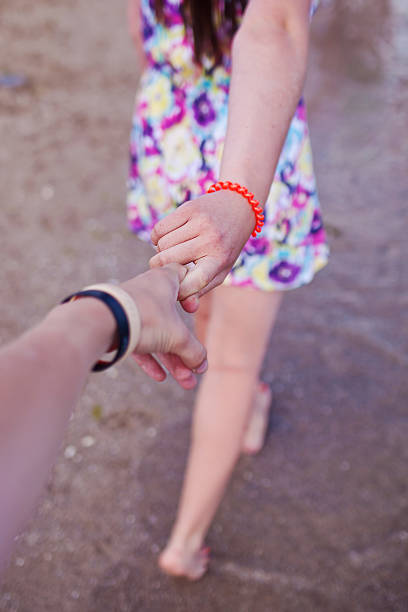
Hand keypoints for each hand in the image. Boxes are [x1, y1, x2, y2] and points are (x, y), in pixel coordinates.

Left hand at [120, 264, 206, 388]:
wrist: (101, 322)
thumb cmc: (145, 318)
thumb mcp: (178, 337)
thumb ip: (194, 352)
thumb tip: (202, 366)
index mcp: (164, 281)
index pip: (183, 275)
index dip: (191, 292)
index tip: (192, 308)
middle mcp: (148, 291)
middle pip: (173, 321)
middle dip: (186, 350)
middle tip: (195, 371)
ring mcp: (132, 308)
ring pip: (157, 335)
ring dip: (172, 360)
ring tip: (185, 383)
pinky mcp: (118, 324)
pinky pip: (139, 341)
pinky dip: (150, 358)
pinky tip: (160, 376)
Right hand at [149, 190, 253, 305]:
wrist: (238, 206)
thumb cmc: (225, 247)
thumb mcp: (220, 270)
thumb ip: (201, 290)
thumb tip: (187, 308)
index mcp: (219, 260)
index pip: (192, 282)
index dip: (177, 289)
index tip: (174, 288)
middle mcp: (211, 240)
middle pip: (167, 260)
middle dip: (160, 266)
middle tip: (167, 265)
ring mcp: (200, 223)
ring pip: (161, 244)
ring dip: (161, 250)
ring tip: (172, 250)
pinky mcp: (189, 208)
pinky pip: (159, 229)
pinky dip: (157, 237)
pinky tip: (168, 238)